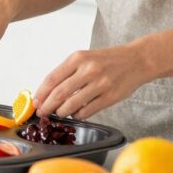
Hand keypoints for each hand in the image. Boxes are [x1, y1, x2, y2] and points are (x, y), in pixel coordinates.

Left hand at [33, 45, 148, 119]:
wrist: (137, 60)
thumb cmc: (108, 60)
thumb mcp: (85, 57)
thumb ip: (68, 72)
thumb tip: (47, 92)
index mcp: (78, 58)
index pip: (52, 78)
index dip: (41, 93)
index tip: (35, 102)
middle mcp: (88, 70)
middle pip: (59, 94)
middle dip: (47, 106)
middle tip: (42, 112)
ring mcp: (100, 84)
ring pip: (72, 105)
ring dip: (62, 112)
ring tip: (60, 113)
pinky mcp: (110, 97)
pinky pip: (87, 111)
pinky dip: (78, 115)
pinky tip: (76, 113)